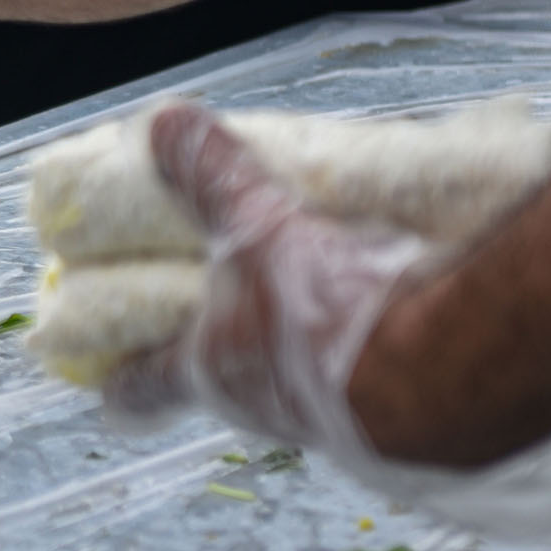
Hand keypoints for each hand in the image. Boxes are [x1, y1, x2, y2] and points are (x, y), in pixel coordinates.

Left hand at [103, 103, 433, 453]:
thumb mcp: (257, 226)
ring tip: (317, 304)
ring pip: (297, 389)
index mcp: (209, 370)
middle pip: (225, 387)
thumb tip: (163, 124)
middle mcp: (261, 410)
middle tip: (227, 315)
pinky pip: (367, 387)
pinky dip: (367, 356)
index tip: (109, 383)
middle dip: (223, 352)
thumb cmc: (326, 308)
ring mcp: (327, 424)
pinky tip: (391, 318)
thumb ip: (212, 177)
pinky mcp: (394, 425)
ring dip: (300, 354)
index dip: (125, 382)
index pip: (146, 388)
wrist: (441, 372)